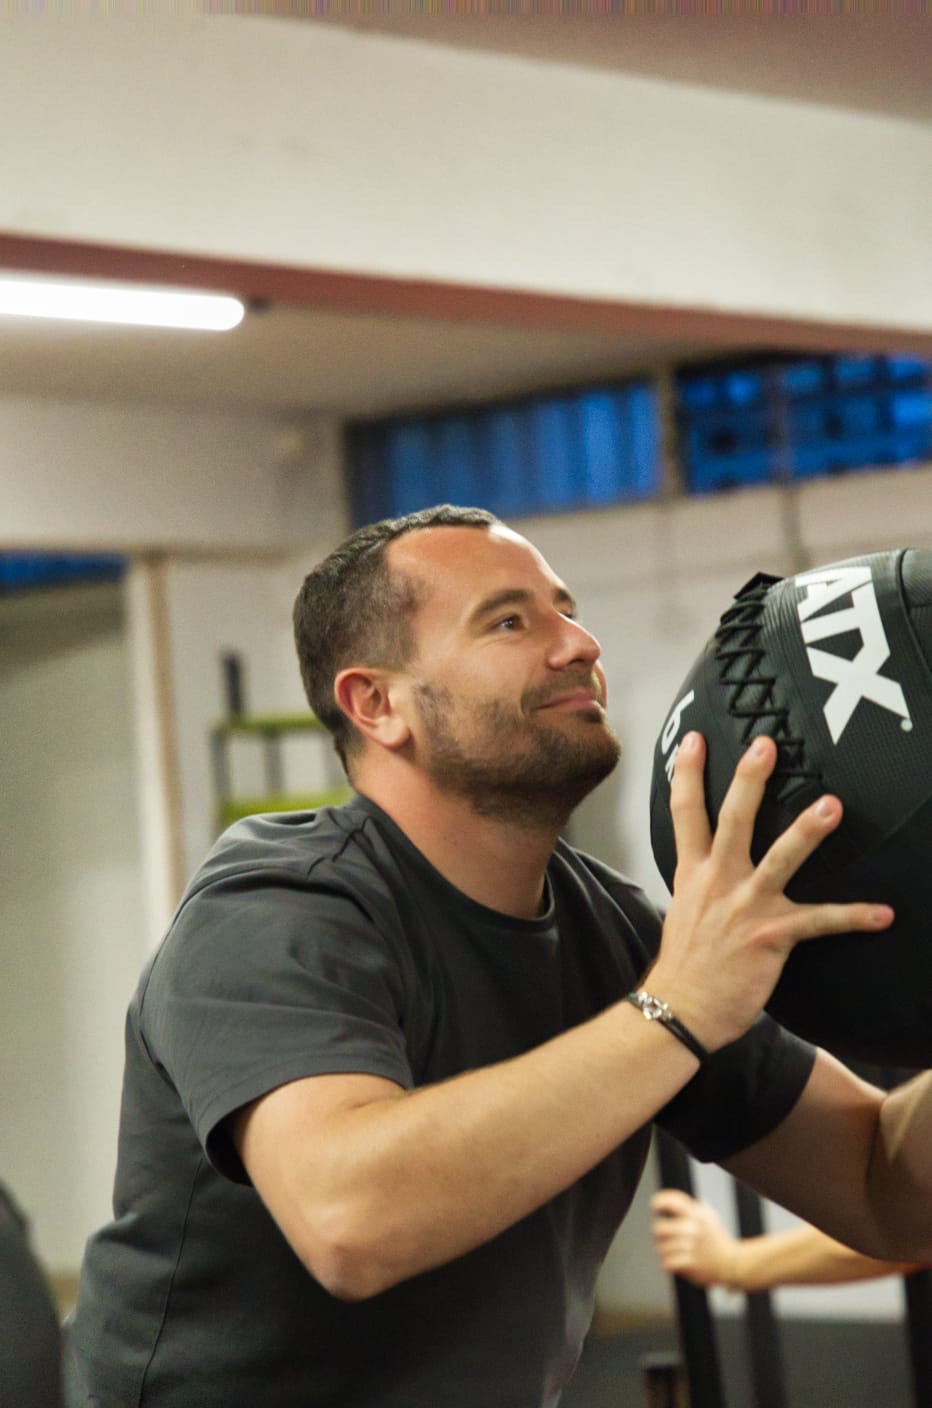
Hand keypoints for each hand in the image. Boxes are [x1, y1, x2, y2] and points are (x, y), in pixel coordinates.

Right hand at [647, 733, 892, 1049]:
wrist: (680, 1010)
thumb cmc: (686, 966)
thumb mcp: (683, 910)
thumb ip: (701, 882)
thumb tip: (713, 864)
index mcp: (693, 873)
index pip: (685, 812)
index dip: (687, 772)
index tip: (693, 738)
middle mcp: (717, 881)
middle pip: (733, 819)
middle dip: (749, 779)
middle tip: (766, 744)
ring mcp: (745, 907)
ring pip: (780, 858)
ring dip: (807, 831)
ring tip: (832, 806)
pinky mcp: (772, 936)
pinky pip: (820, 922)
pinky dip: (854, 916)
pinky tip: (884, 913)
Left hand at [650, 1189, 737, 1287]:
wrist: (734, 1263)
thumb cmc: (719, 1240)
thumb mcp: (709, 1218)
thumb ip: (693, 1208)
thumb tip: (673, 1203)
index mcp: (696, 1214)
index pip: (672, 1201)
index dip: (659, 1202)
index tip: (655, 1208)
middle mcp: (693, 1228)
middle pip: (659, 1229)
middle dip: (659, 1235)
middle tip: (662, 1238)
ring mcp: (692, 1246)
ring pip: (662, 1249)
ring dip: (666, 1252)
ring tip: (673, 1253)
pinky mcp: (692, 1264)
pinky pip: (668, 1263)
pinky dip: (669, 1264)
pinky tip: (675, 1263)